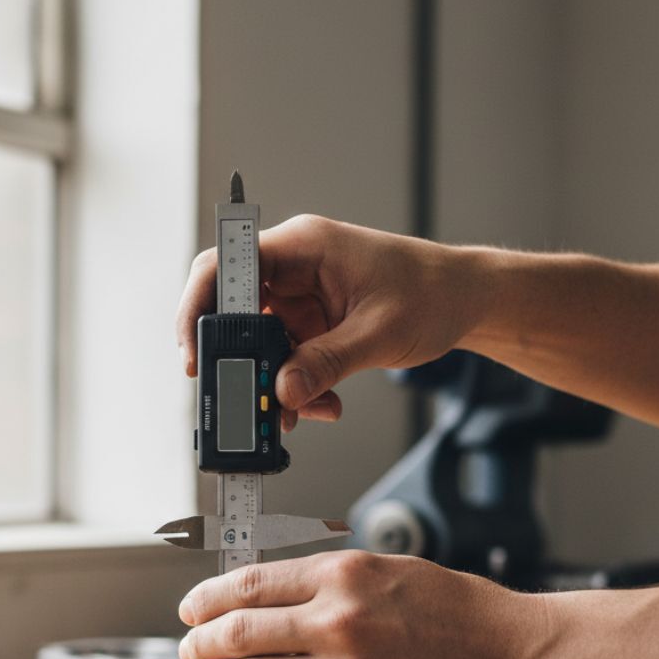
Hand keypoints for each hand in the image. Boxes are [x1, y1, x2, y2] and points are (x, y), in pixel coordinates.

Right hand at [176, 216, 482, 429]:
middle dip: (233, 358)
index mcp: (302, 246)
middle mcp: (291, 268)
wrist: (465, 300)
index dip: (199, 305)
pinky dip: (292, 386)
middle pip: (232, 309)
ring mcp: (298, 298)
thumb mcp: (379, 332)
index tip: (194, 350)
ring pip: (256, 343)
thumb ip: (327, 363)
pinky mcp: (308, 324)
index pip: (226, 265)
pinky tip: (316, 405)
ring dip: (268, 381)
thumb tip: (282, 391)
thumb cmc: (431, 293)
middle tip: (237, 395)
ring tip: (292, 412)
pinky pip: (282, 358)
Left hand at [177, 551, 548, 658]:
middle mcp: (337, 621)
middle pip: (237, 633)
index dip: (206, 600)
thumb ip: (329, 582)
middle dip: (198, 645)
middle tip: (187, 653)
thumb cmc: (463, 613)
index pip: (247, 585)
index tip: (190, 611)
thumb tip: (269, 597)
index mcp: (342, 575)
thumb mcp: (391, 570)